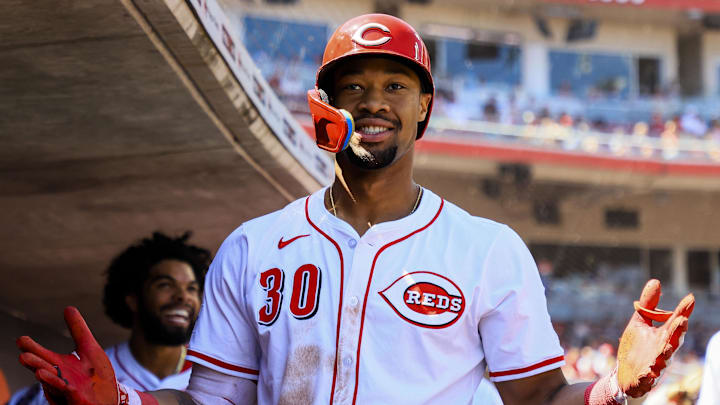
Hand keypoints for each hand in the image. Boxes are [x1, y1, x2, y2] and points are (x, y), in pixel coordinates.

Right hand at [17, 307, 118, 404]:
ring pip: (52, 382)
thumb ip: (78, 329)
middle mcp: (60, 378)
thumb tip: (68, 308)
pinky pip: (66, 391)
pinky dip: (58, 385)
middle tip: (22, 355)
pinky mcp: (76, 398)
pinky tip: (51, 379)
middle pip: (44, 369)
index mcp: (60, 365)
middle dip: (34, 363)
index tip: (21, 340)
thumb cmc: (96, 374)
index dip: (32, 349)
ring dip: (44, 376)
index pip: (43, 356)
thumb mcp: (89, 348)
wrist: (111, 397)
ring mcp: (67, 389)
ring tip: (36, 370)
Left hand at [617, 279, 694, 397]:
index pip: (675, 322)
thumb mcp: (639, 322)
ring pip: (663, 359)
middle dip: (677, 331)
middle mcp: (663, 350)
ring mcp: (654, 364)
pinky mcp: (644, 378)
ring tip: (667, 346)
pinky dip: (649, 375)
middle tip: (682, 320)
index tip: (690, 298)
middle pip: (673, 340)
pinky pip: (647, 377)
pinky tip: (649, 372)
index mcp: (663, 336)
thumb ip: (648, 305)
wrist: (624, 374)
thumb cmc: (635, 347)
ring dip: (665, 353)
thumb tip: (656, 281)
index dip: (682, 311)